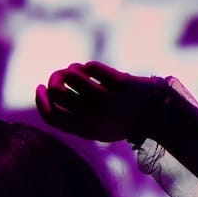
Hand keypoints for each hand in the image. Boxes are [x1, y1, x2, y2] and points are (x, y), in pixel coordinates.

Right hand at [34, 62, 193, 145]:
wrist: (158, 116)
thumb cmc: (122, 123)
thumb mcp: (97, 129)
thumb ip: (73, 120)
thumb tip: (50, 95)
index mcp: (87, 130)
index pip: (52, 116)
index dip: (41, 101)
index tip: (39, 88)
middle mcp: (96, 116)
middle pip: (58, 93)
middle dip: (52, 80)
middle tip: (57, 76)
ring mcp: (109, 98)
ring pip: (72, 76)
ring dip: (69, 70)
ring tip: (73, 71)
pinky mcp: (120, 83)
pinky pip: (91, 67)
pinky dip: (85, 66)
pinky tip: (87, 69)